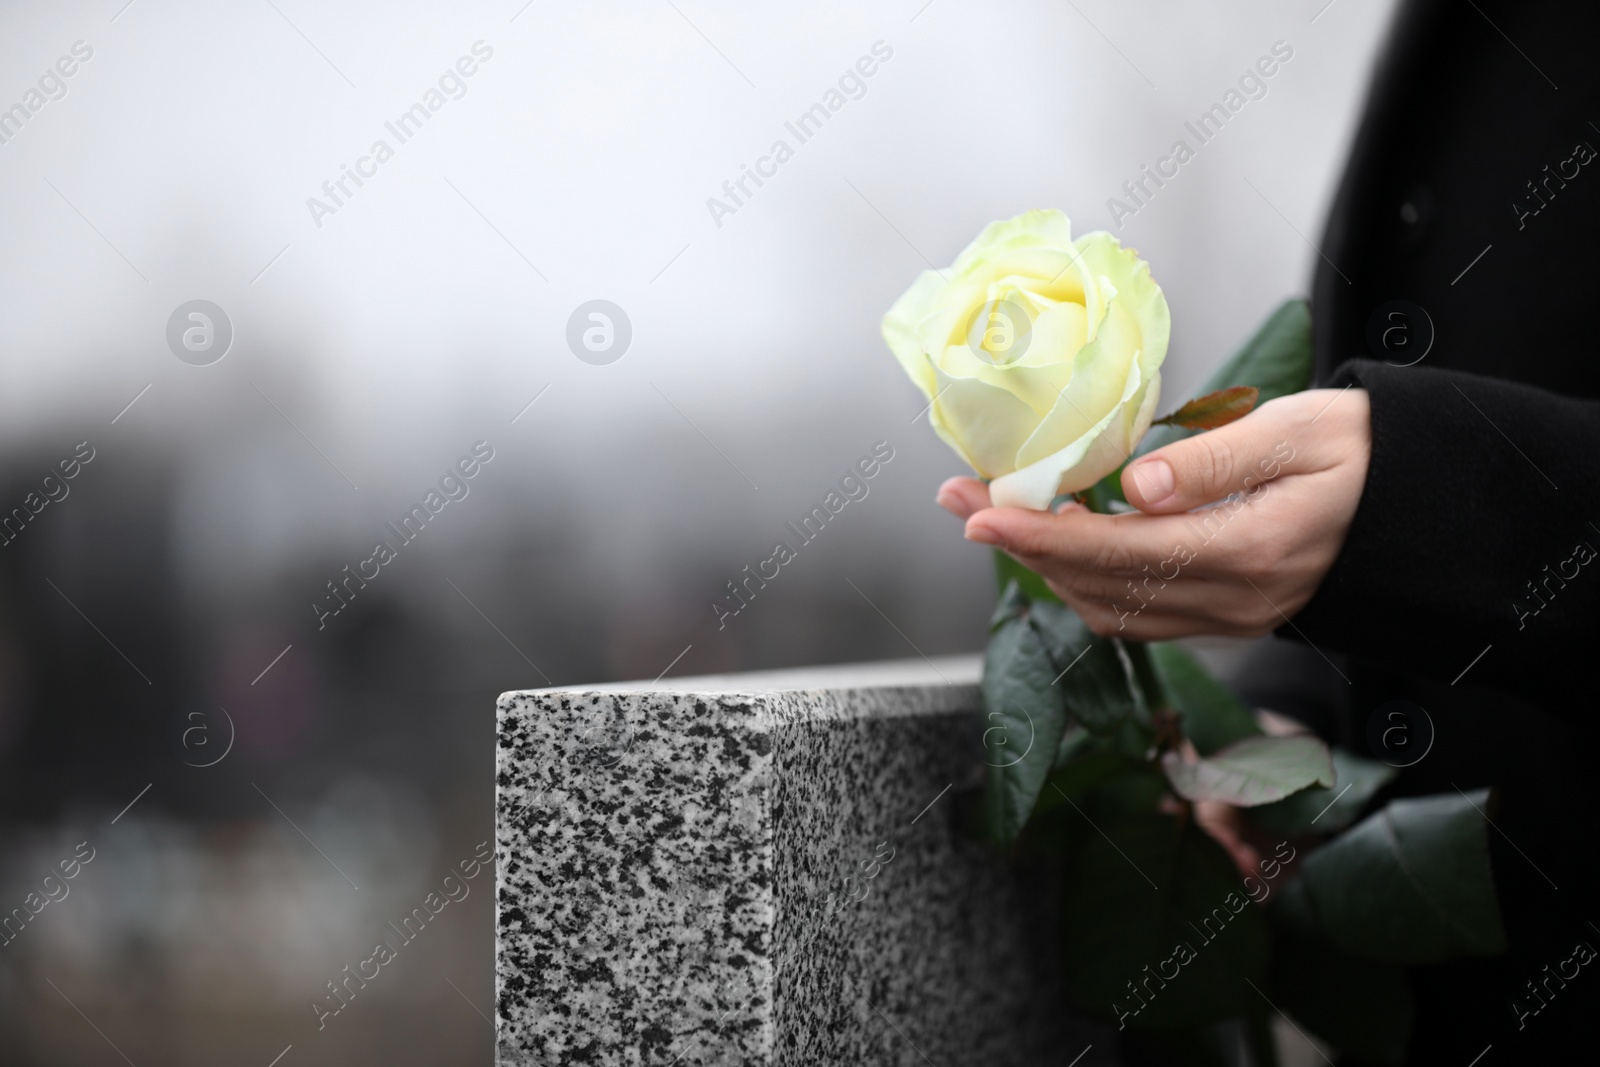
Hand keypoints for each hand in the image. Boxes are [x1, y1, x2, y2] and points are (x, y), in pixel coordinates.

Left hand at [937, 388, 1370, 639]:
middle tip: (962, 501)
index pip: (1119, 553)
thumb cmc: (1369, 453)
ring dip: (1046, 567)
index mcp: (1249, 551)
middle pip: (1100, 586)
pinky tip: (1061, 541)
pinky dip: (1087, 581)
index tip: (981, 514)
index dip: (1041, 537)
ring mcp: (1231, 616)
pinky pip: (1139, 613)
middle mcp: (1234, 599)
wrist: (1428, 508)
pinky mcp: (1228, 616)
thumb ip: (1215, 460)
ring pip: (1112, 610)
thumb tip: (1132, 485)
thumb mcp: (1302, 432)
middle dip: (1022, 547)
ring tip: (997, 515)